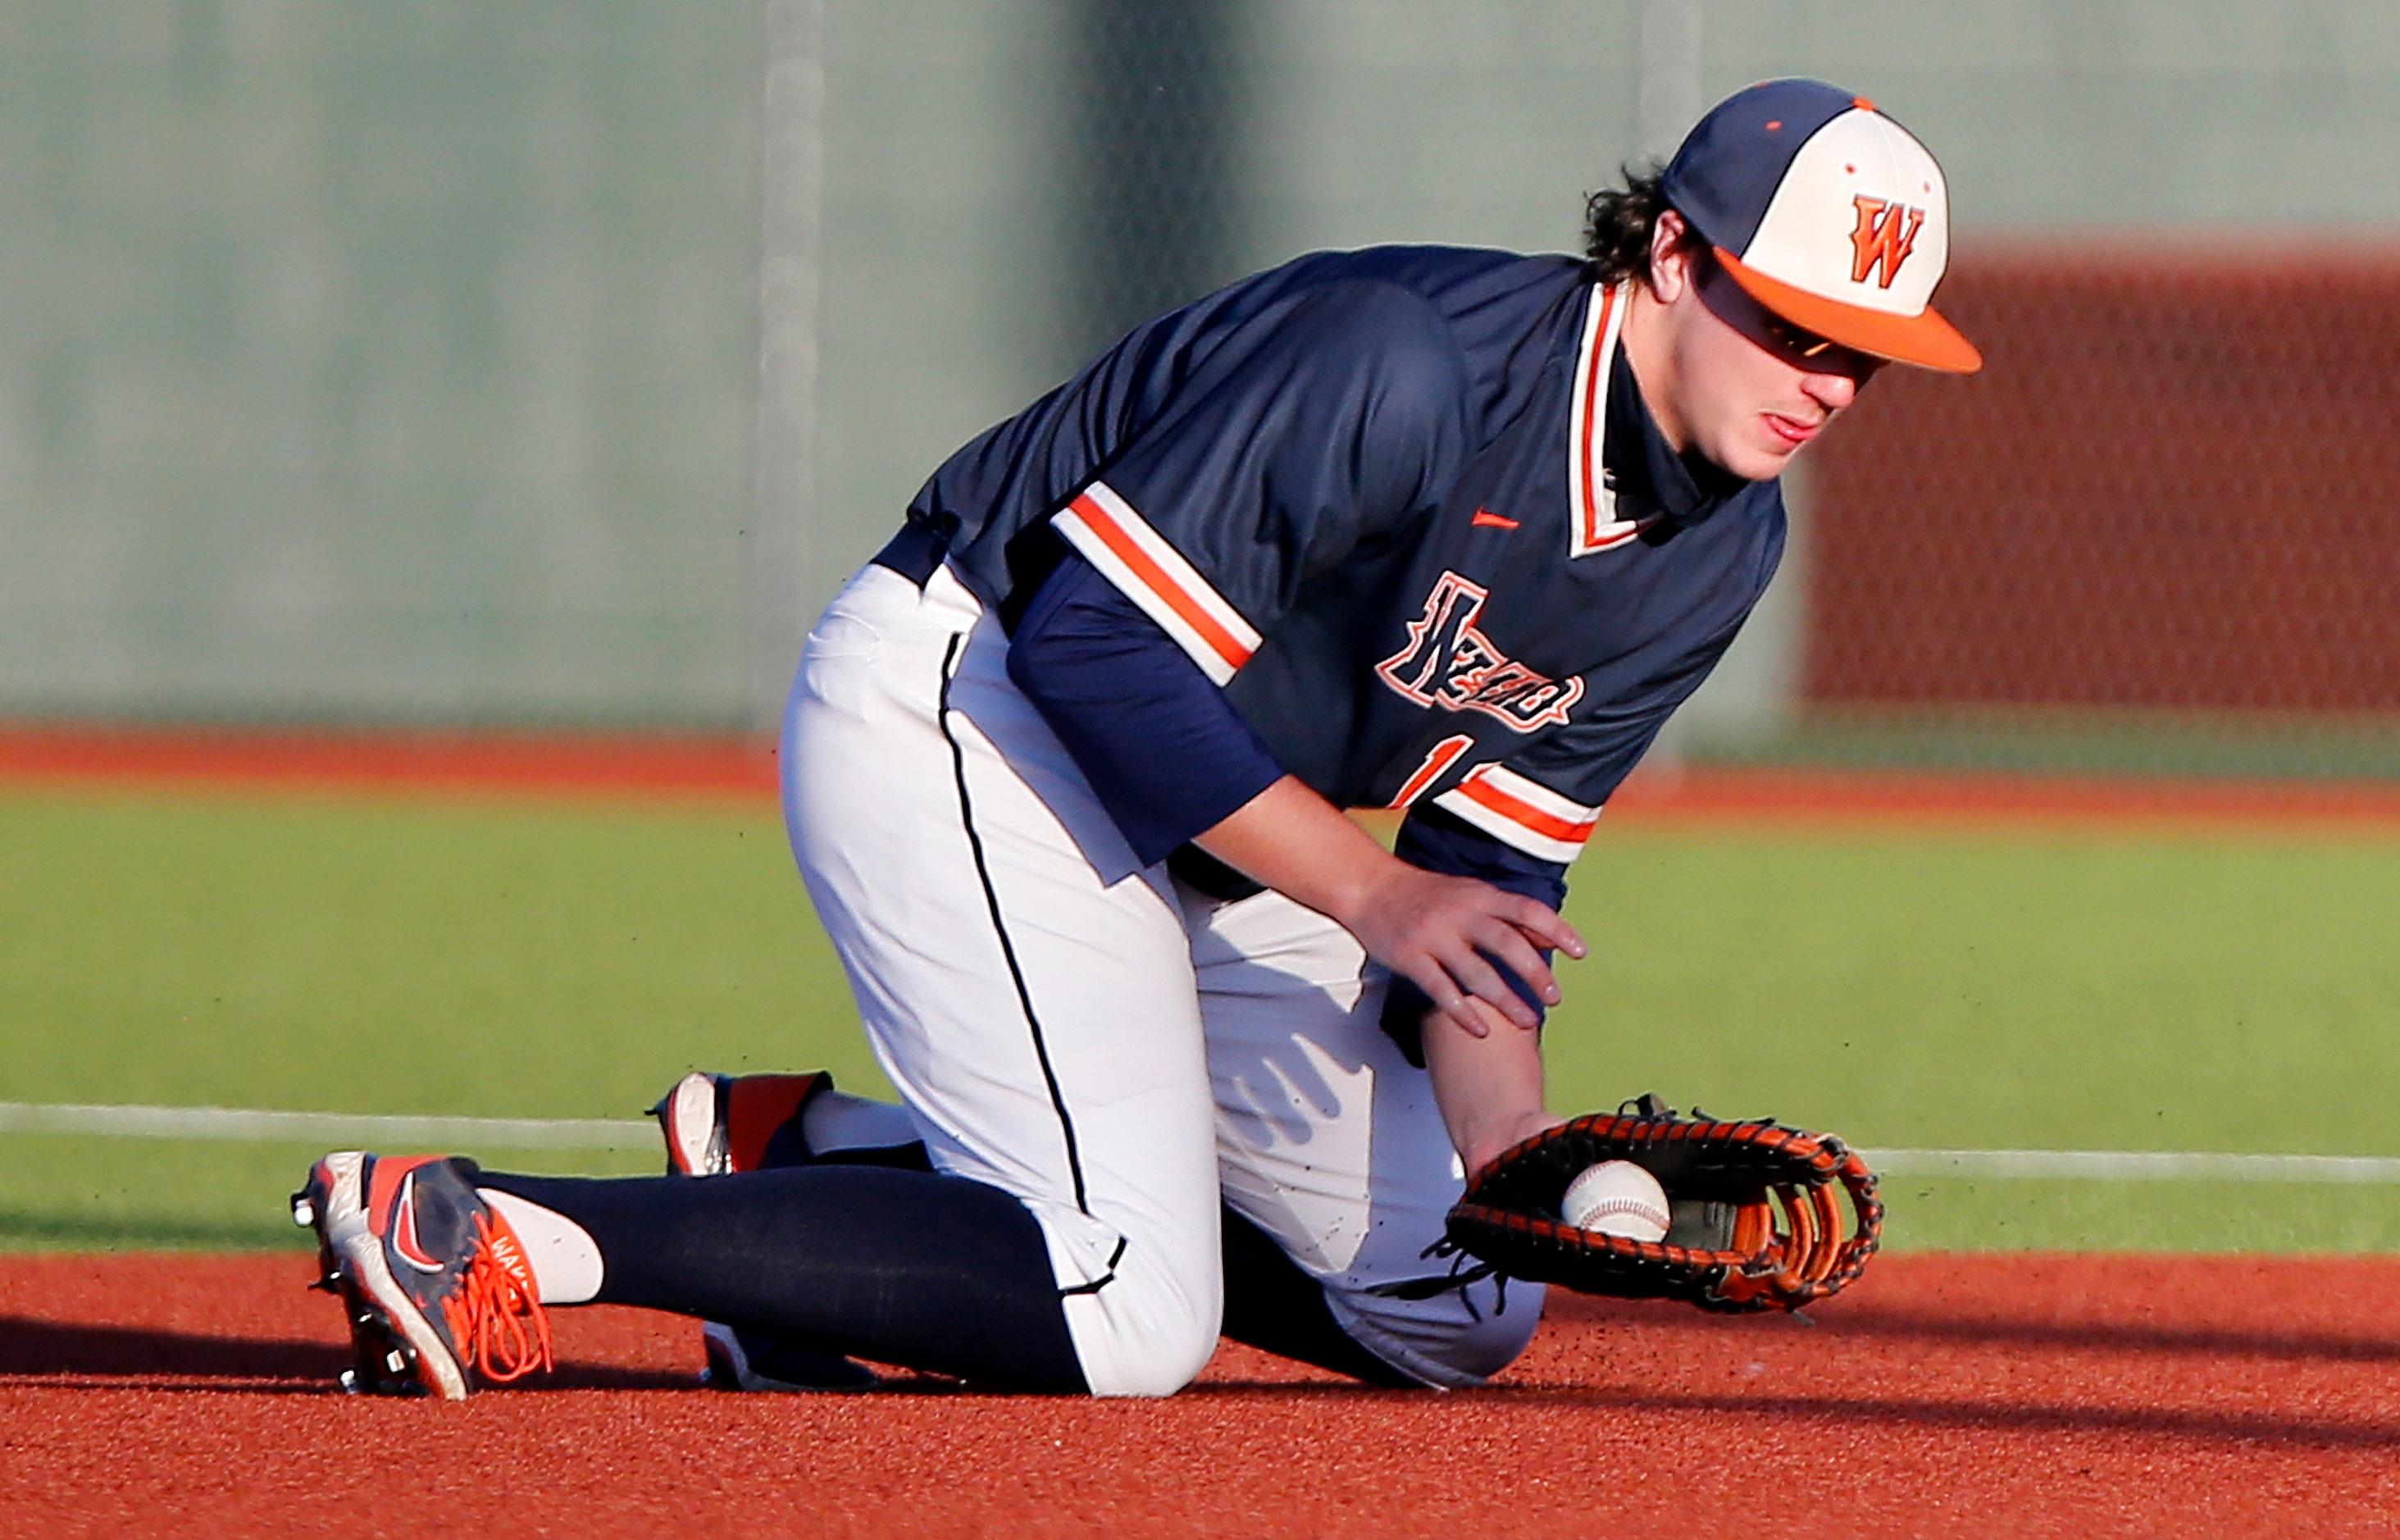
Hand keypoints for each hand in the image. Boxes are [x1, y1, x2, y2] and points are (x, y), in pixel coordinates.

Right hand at [1191, 776, 1586, 1033]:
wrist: (1371, 888)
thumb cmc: (1426, 894)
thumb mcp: (1470, 893)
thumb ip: (1507, 914)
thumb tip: (1550, 938)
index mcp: (1479, 895)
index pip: (1527, 910)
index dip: (1556, 930)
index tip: (1579, 953)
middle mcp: (1460, 913)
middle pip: (1507, 944)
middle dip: (1535, 973)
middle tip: (1555, 997)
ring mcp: (1434, 936)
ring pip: (1476, 973)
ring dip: (1506, 999)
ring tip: (1528, 1022)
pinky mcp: (1410, 958)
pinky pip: (1441, 990)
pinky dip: (1463, 1012)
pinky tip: (1481, 1030)